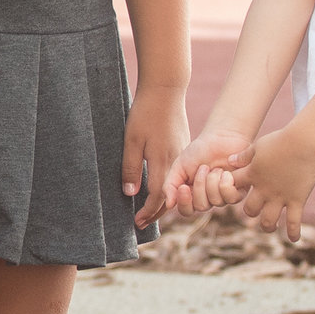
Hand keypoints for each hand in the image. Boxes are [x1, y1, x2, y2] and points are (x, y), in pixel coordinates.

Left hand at [120, 89, 189, 228]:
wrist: (166, 89)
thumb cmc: (145, 113)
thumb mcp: (131, 140)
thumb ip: (131, 168)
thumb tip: (131, 194)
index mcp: (164, 162)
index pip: (159, 197)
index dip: (148, 212)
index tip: (137, 223)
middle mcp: (177, 162)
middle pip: (170, 196)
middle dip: (156, 213)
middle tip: (142, 223)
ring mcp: (182, 154)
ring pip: (176, 186)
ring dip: (164, 201)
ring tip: (150, 211)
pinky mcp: (183, 147)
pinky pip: (178, 174)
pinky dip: (170, 186)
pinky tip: (160, 187)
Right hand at [161, 130, 253, 215]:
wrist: (221, 137)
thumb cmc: (199, 151)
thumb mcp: (179, 166)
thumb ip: (170, 185)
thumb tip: (168, 205)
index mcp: (192, 194)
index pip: (186, 210)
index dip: (184, 202)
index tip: (183, 187)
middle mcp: (208, 198)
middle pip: (201, 207)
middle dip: (200, 186)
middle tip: (203, 168)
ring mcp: (223, 195)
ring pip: (216, 202)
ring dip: (213, 182)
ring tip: (215, 168)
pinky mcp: (238, 191)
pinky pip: (231, 198)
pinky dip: (226, 184)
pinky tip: (226, 172)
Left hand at [236, 126, 314, 241]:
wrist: (304, 142)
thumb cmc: (281, 140)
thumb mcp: (258, 145)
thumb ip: (244, 156)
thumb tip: (230, 162)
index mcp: (252, 175)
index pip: (233, 187)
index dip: (230, 189)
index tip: (236, 189)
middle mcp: (264, 189)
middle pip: (249, 210)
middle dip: (250, 212)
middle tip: (254, 212)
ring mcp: (280, 197)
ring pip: (268, 220)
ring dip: (267, 225)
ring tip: (269, 227)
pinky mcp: (297, 200)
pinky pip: (294, 221)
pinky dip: (294, 232)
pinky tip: (294, 239)